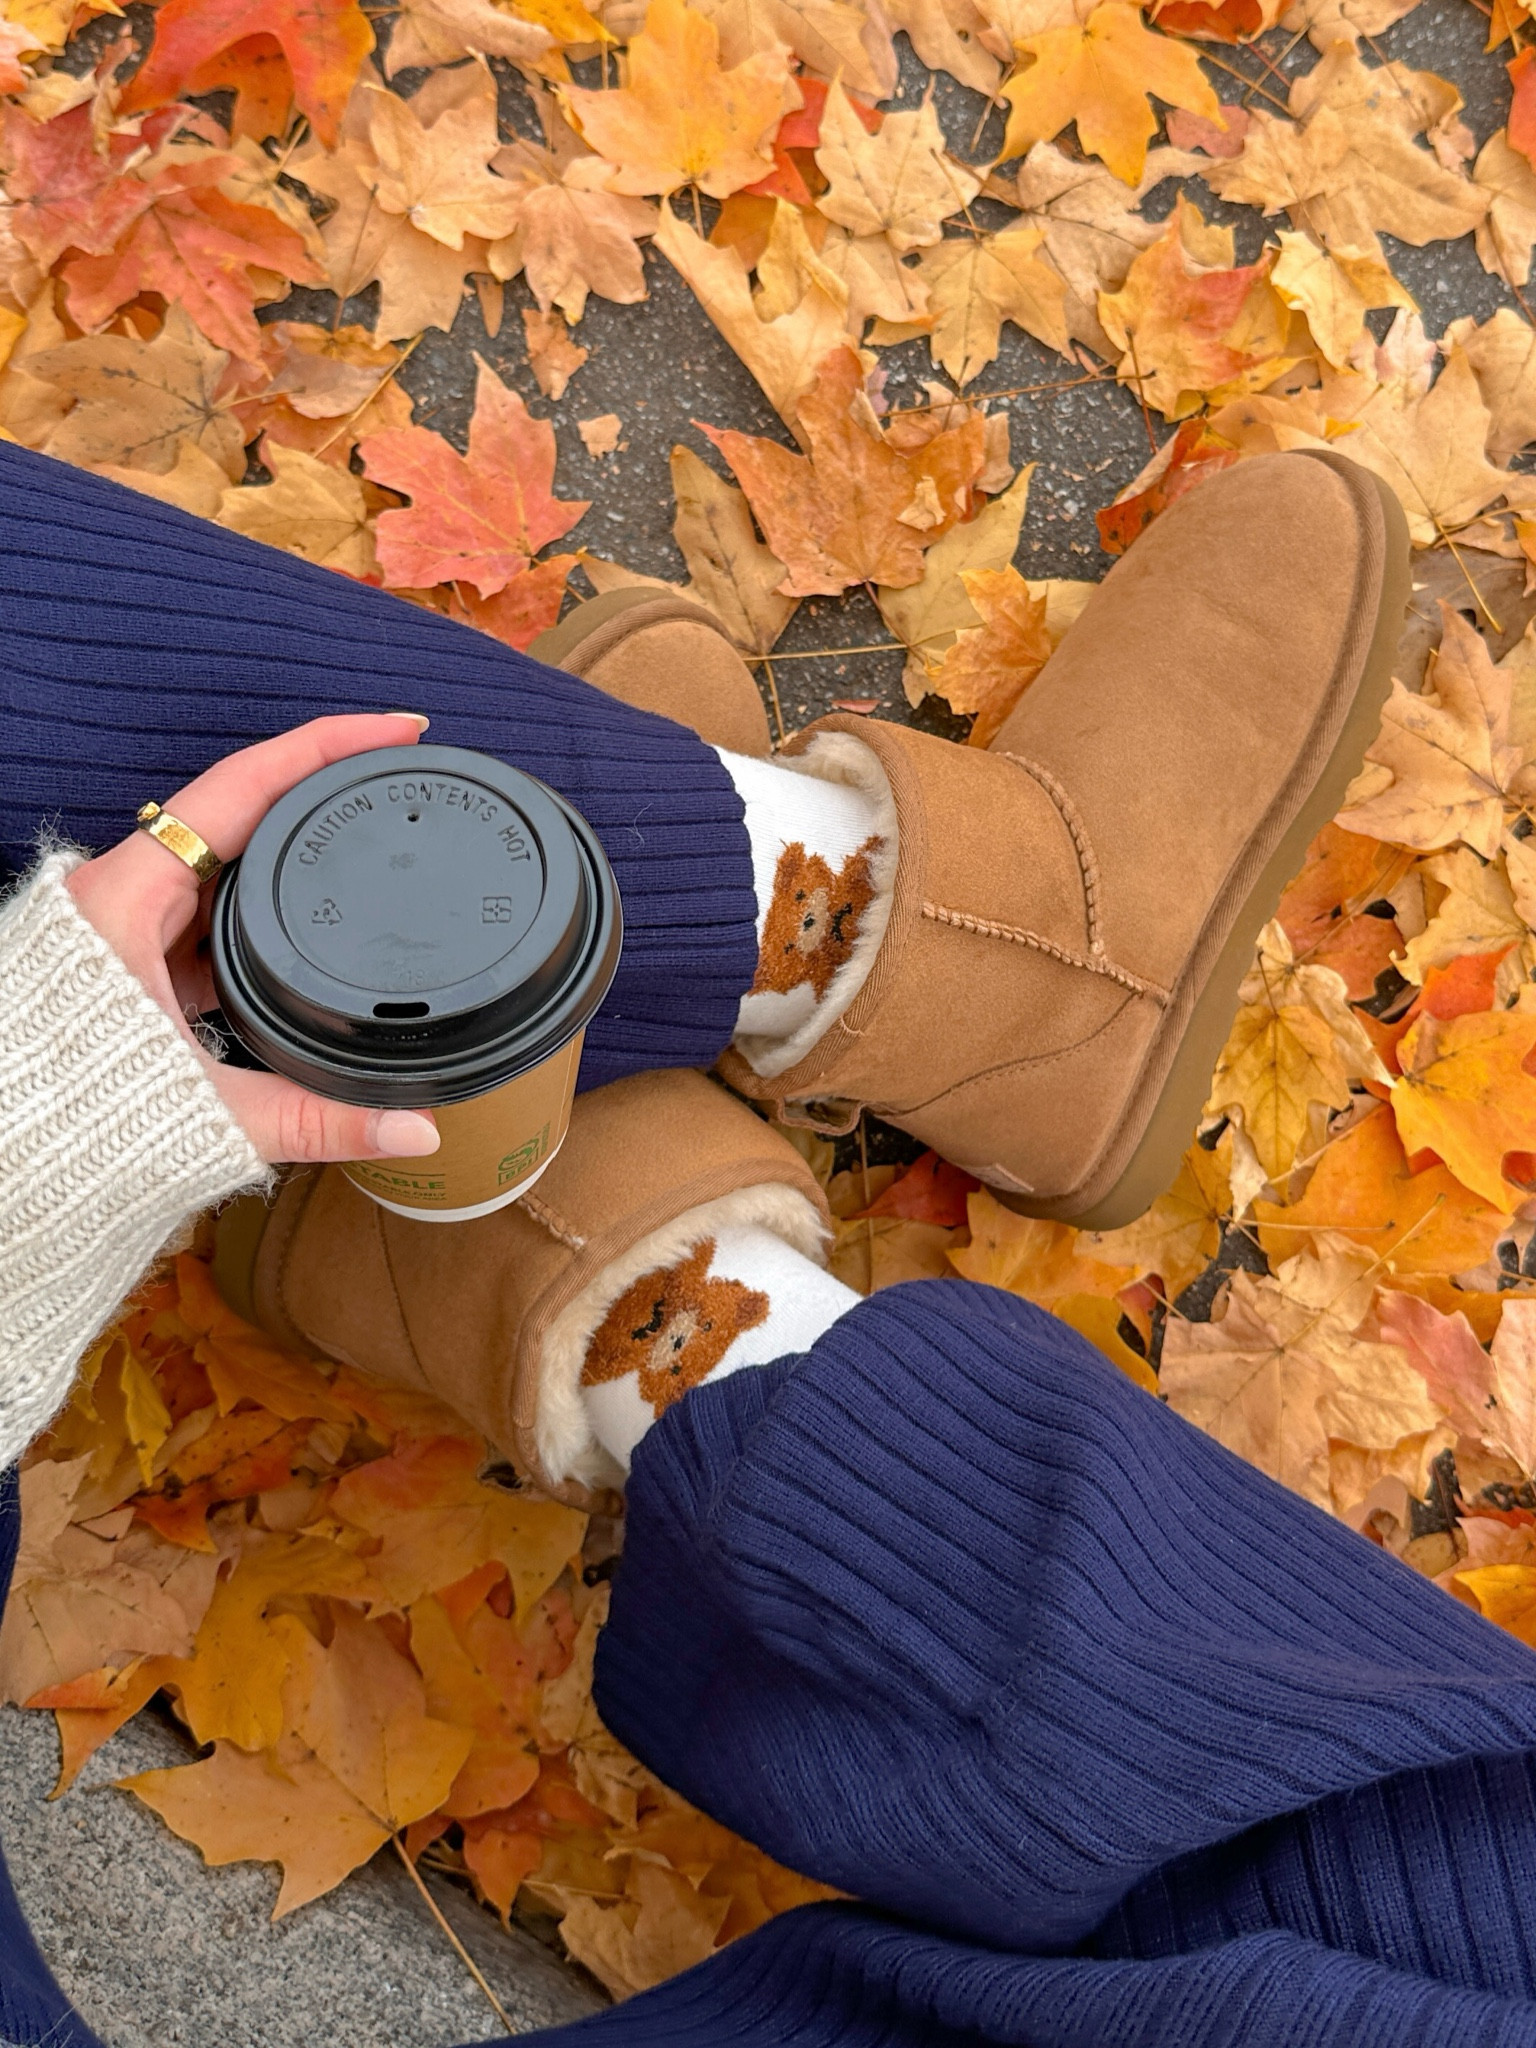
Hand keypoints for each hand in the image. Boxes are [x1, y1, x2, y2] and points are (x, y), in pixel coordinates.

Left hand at [67, 715, 441, 1165]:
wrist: (1, 1160)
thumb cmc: (70, 1117)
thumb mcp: (208, 1110)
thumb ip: (317, 1118)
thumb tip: (413, 1125)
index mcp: (128, 899)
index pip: (243, 786)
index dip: (323, 747)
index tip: (396, 728)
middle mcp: (122, 894)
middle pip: (240, 811)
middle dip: (322, 788)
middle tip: (398, 773)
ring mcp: (124, 924)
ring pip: (224, 862)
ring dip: (292, 849)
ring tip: (368, 833)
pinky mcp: (129, 960)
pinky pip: (208, 911)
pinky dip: (263, 907)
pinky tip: (309, 921)